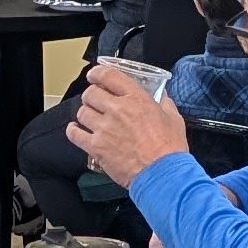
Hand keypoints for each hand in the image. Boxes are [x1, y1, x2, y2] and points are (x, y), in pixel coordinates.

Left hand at [70, 66, 187, 184]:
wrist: (161, 174)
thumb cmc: (169, 149)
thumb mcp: (174, 119)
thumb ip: (165, 104)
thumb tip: (162, 98)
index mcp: (136, 99)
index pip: (108, 76)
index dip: (97, 73)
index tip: (94, 75)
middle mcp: (117, 110)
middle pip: (91, 93)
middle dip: (92, 95)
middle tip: (95, 100)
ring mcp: (104, 128)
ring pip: (82, 112)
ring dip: (85, 113)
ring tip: (90, 118)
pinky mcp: (96, 147)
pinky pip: (75, 134)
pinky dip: (73, 131)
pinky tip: (76, 131)